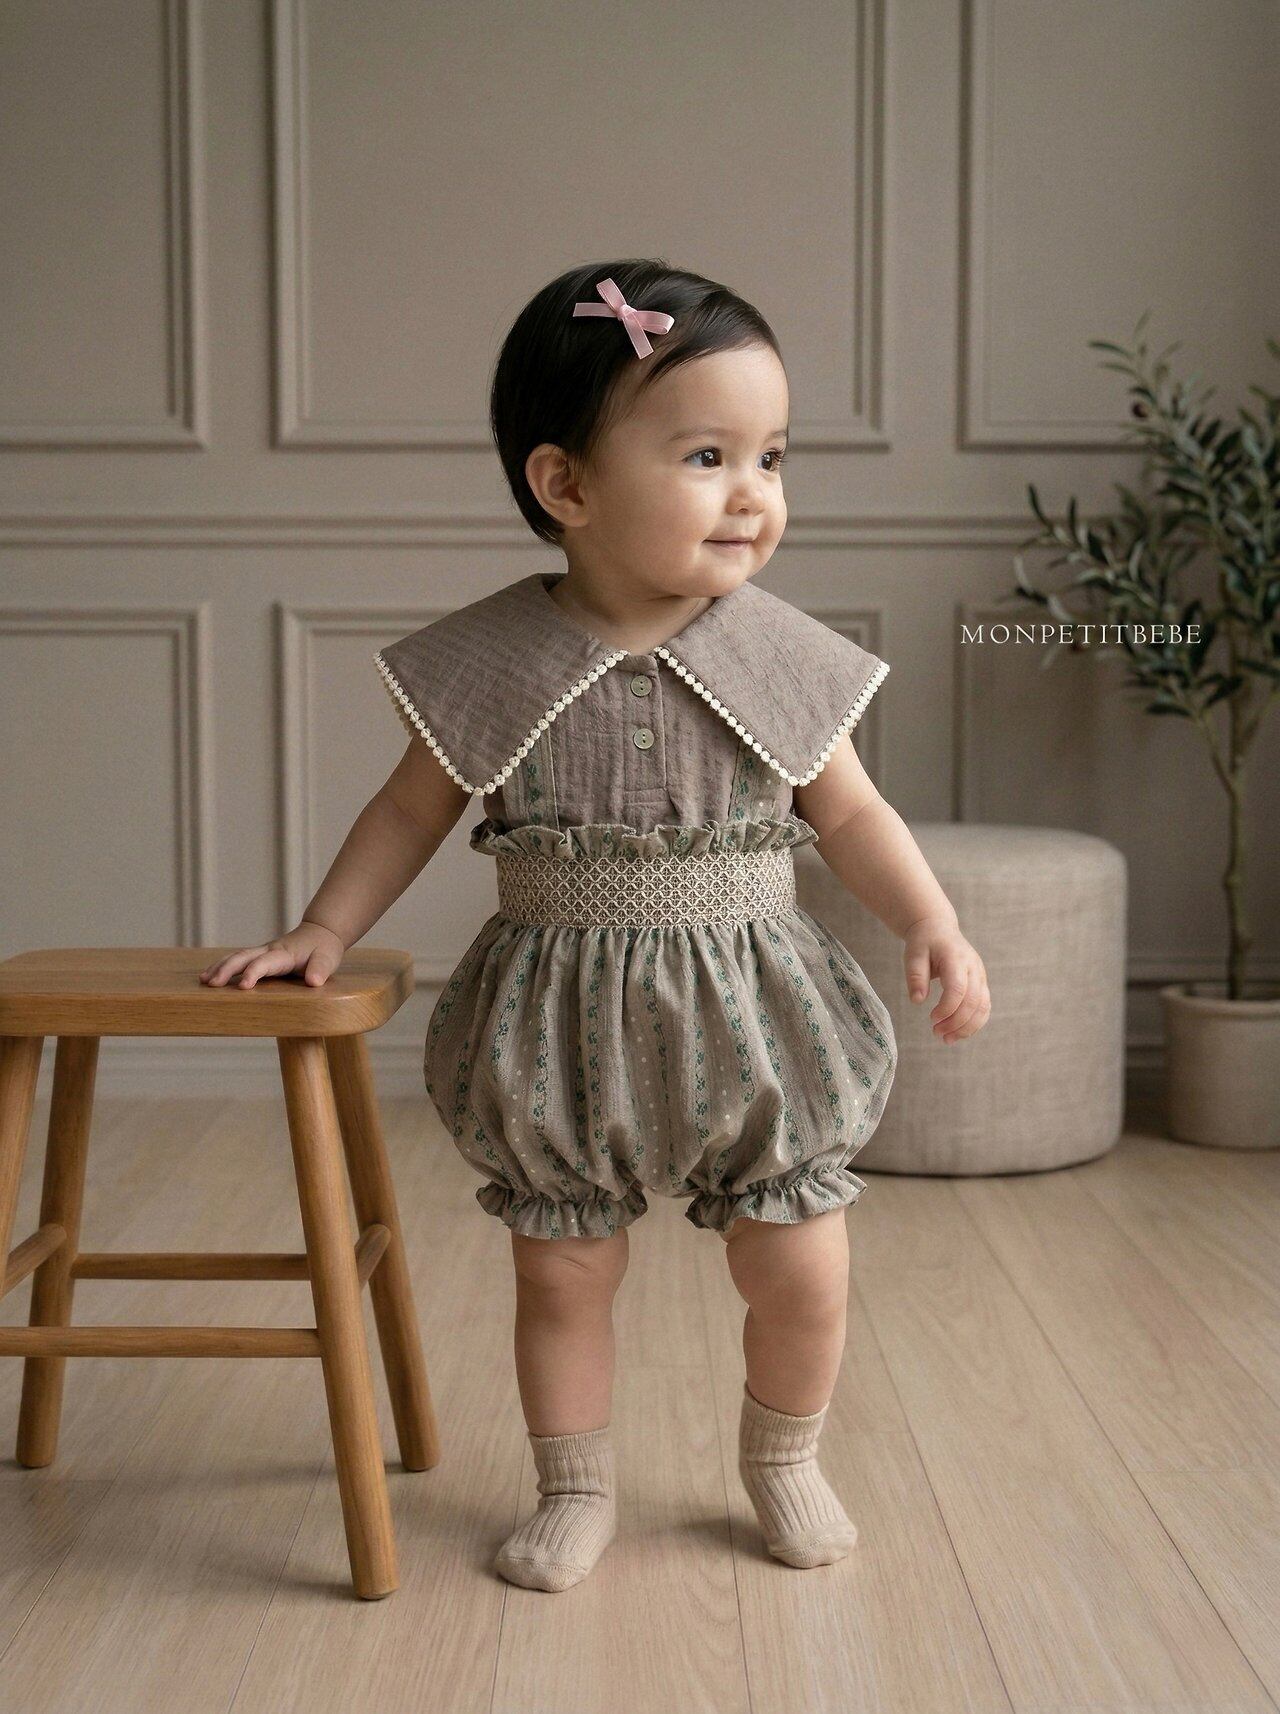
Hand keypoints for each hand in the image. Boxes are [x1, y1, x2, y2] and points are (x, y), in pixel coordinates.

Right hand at [198, 920, 344, 989]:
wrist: (321, 932)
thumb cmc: (324, 949)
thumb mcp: (328, 958)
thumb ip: (321, 969)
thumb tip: (314, 981)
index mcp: (284, 953)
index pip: (265, 963)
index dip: (253, 973)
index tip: (243, 987)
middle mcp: (269, 950)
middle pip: (243, 957)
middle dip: (226, 969)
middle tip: (212, 984)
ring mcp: (263, 952)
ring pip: (237, 956)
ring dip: (220, 967)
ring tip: (204, 981)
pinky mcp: (260, 956)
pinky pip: (239, 960)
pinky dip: (223, 966)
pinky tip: (209, 976)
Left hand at [903, 913, 990, 1044]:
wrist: (938, 928)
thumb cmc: (923, 942)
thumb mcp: (912, 954)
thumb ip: (915, 976)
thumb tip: (917, 1001)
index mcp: (956, 958)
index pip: (958, 988)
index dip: (947, 1008)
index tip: (931, 1019)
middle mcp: (973, 967)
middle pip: (973, 1001)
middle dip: (956, 1022)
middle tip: (937, 1034)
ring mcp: (980, 975)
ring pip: (983, 1007)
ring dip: (967, 1027)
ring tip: (947, 1040)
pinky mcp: (981, 983)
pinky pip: (984, 1007)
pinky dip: (973, 1023)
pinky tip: (957, 1033)